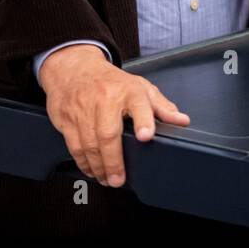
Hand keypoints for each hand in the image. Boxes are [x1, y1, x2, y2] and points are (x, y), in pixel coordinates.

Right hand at [40, 43, 189, 186]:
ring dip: (98, 166)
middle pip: (108, 133)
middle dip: (114, 161)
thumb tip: (182, 121)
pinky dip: (83, 162)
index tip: (146, 135)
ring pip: (88, 143)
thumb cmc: (111, 82)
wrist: (74, 68)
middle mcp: (105, 98)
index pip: (139, 105)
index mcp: (128, 90)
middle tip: (119, 179)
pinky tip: (91, 170)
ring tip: (107, 179)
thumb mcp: (140, 88)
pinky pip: (73, 145)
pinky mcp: (66, 118)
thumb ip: (161, 107)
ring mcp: (83, 108)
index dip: (143, 121)